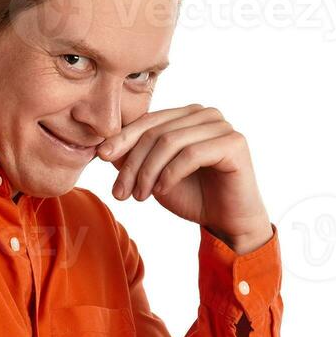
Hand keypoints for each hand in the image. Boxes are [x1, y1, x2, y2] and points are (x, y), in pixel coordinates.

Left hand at [98, 104, 271, 253]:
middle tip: (120, 192)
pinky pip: (191, 154)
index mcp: (188, 115)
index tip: (101, 157)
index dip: (122, 138)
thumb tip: (104, 145)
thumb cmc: (193, 196)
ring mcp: (222, 126)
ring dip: (148, 172)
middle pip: (156, 131)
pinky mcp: (234, 143)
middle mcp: (206, 114)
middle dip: (132, 163)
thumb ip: (134, 157)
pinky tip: (161, 191)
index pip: (148, 120)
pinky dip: (170, 174)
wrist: (227, 222)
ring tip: (139, 196)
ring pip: (170, 142)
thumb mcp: (154, 175)